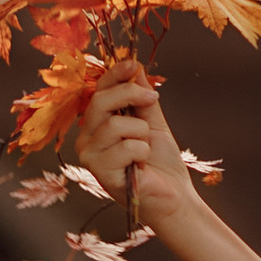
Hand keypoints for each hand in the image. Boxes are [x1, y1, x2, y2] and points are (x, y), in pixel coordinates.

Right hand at [74, 73, 203, 239]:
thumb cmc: (161, 163)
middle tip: (152, 99)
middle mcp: (87, 139)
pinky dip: (142, 152)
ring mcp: (90, 156)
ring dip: (141, 132)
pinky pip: (125, 146)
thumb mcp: (153, 122)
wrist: (174, 196)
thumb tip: (135, 66)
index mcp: (97, 125)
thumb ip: (142, 97)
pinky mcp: (100, 173)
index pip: (98, 91)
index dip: (114, 75)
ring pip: (114, 125)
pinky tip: (142, 166)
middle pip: (100, 102)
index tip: (132, 64)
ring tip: (145, 147)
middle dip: (131, 95)